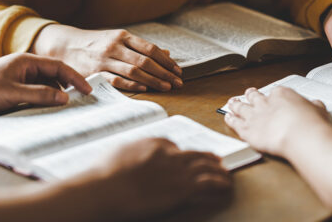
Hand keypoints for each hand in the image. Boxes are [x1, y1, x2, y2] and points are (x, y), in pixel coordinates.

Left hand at [0, 53, 91, 116]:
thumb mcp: (13, 94)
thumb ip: (40, 95)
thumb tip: (65, 97)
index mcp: (27, 61)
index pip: (59, 66)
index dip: (75, 78)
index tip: (88, 90)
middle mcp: (25, 67)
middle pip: (54, 75)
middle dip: (68, 86)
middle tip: (81, 100)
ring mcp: (19, 78)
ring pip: (45, 85)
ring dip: (55, 94)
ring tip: (66, 108)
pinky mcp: (13, 89)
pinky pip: (35, 93)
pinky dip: (44, 100)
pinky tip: (47, 110)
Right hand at [32, 25, 182, 91]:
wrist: (65, 45)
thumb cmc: (96, 43)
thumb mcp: (118, 39)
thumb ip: (141, 47)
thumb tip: (167, 53)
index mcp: (122, 36)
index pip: (150, 49)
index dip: (166, 61)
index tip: (178, 70)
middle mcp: (115, 47)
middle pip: (145, 61)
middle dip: (164, 73)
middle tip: (178, 83)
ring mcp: (104, 60)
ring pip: (134, 71)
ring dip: (153, 81)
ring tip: (166, 87)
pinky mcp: (95, 73)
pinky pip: (116, 80)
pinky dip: (132, 85)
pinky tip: (144, 89)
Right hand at [96, 138, 231, 218]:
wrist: (105, 189)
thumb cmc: (105, 174)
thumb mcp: (120, 151)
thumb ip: (135, 150)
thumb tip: (137, 153)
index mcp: (154, 142)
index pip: (174, 146)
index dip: (183, 154)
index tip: (187, 159)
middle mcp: (170, 153)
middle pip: (195, 154)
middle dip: (208, 158)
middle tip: (218, 161)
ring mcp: (178, 170)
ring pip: (207, 166)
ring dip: (219, 171)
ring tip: (226, 174)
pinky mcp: (183, 188)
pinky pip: (209, 182)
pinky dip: (220, 183)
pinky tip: (226, 185)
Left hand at [224, 87, 331, 156]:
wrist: (299, 135)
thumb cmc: (310, 123)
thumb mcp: (318, 110)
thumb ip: (313, 106)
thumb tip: (316, 105)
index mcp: (281, 95)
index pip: (275, 92)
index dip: (272, 95)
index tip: (272, 97)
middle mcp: (265, 103)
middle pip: (254, 96)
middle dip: (251, 95)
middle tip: (248, 93)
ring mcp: (254, 116)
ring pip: (241, 107)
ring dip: (235, 104)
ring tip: (231, 102)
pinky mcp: (247, 130)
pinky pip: (235, 123)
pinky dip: (230, 120)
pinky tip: (227, 118)